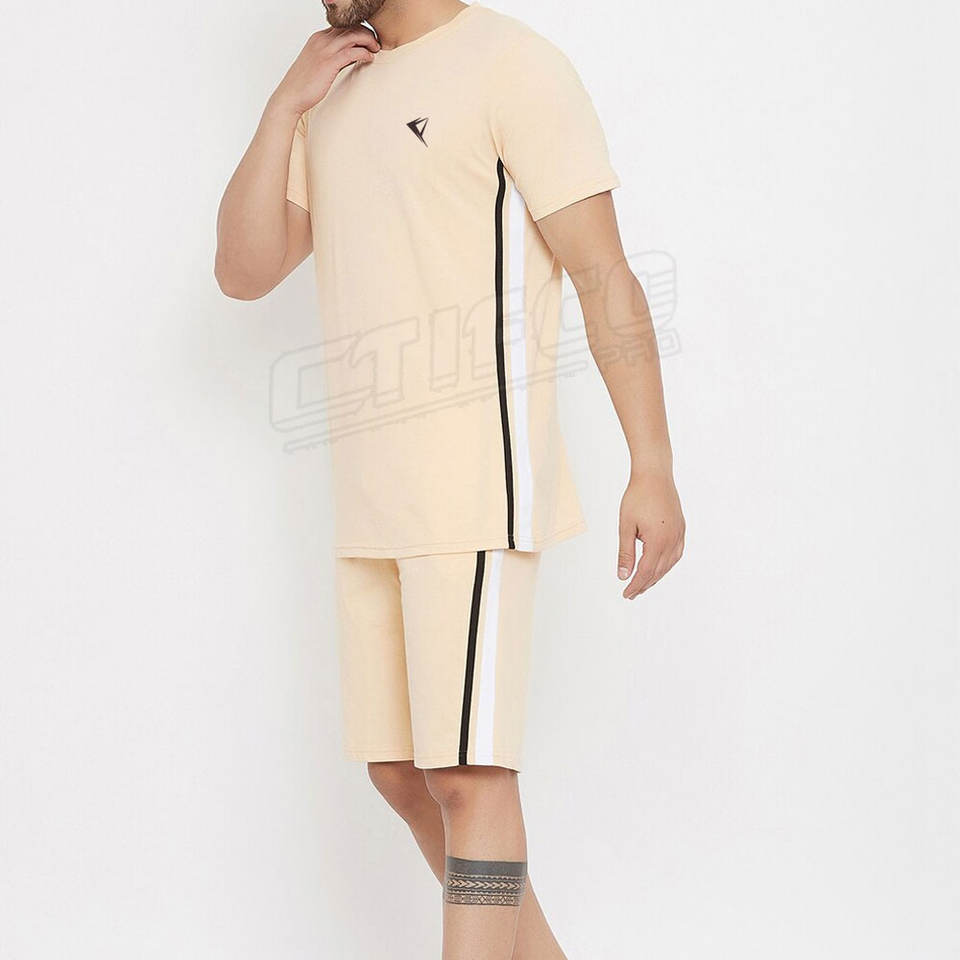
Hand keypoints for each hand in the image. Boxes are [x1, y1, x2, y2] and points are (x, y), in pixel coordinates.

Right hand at [271, 27, 379, 115]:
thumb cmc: (304, 84)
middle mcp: (321, 40)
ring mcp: (325, 50)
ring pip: (353, 35)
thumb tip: (349, 57)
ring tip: (376, 49)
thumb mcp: (318, 64)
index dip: (359, 30)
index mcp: (318, 38)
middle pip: (350, 27)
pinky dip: (364, 53)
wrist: (290, 96)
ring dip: (368, 40)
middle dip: (367, 33)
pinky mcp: (329, 63)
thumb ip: (332, 57)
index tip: (368, 40)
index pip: (343, 26)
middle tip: (376, 44)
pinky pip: (352, 52)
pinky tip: (370, 58)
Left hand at [617, 471, 684, 598]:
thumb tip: (623, 575)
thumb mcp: (626, 526)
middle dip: (644, 584)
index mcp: (658, 541)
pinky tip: (659, 566)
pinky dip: (667, 564)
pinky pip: (676, 553)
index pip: (646, 572)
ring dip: (656, 576)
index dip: (635, 585)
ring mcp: (679, 534)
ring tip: (643, 583)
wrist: (654, 475)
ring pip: (669, 564)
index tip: (626, 594)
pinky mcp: (681, 528)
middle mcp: (672, 540)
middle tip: (632, 593)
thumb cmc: (638, 497)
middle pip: (658, 571)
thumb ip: (625, 552)